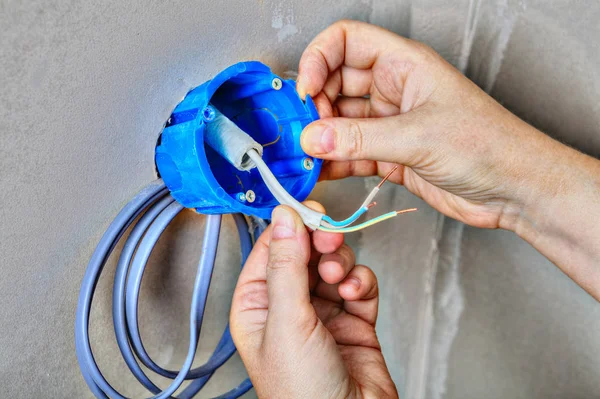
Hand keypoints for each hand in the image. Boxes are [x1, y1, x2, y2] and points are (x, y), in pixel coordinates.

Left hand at [230, 203, 397, 398]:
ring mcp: (322, 313)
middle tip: (330, 239)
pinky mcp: (354, 320)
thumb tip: (283, 218)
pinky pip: (359, 284)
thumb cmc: (302, 391)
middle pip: (304, 253)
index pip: (269, 250)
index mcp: (257, 306)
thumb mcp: (286, 320)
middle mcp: (288, 306)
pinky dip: (361, 282)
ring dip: (341, 263)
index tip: (307, 210)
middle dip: (319, 244)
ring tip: (341, 278)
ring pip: (333, 264)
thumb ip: (286, 265)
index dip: (288, 227)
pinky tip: (357, 293)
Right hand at [296, 20, 599, 299]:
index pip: (346, 41)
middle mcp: (394, 89)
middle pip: (336, 83)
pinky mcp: (390, 155)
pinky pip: (351, 153)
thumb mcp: (418, 136)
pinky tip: (320, 172)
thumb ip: (360, 138)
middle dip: (315, 104)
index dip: (318, 58)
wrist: (514, 189)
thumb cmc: (488, 144)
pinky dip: (333, 162)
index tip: (304, 89)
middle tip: (302, 130)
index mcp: (404, 65)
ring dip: (321, 137)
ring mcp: (390, 123)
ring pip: (341, 122)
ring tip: (305, 155)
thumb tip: (313, 137)